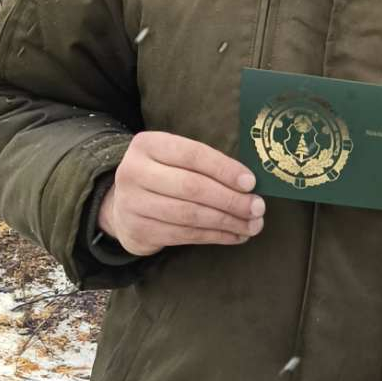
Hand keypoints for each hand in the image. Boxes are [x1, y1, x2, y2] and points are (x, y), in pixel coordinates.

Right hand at [98, 131, 263, 255]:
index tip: (251, 183)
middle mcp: (133, 172)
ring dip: (227, 221)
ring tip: (252, 225)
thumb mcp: (176, 159)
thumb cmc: (164, 176)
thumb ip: (207, 165)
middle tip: (258, 208)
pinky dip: (215, 236)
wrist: (123, 205)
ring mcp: (132, 203)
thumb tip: (250, 184)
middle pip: (192, 187)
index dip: (224, 169)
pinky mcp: (138, 230)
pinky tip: (234, 235)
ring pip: (190, 215)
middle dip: (231, 200)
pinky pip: (185, 235)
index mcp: (148, 145)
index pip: (193, 155)